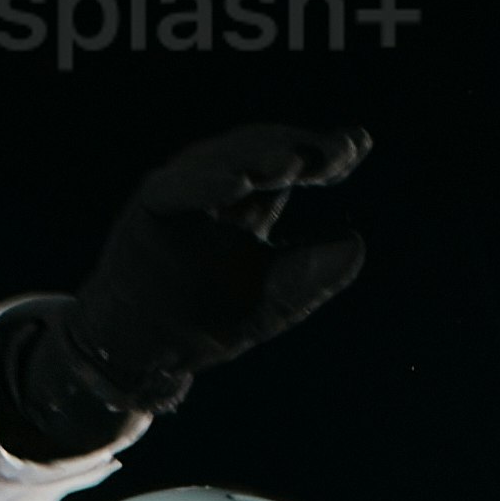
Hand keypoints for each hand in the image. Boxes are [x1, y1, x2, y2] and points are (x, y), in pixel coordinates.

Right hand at [0, 125, 371, 465]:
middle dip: (299, 148)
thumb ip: (309, 277)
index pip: (293, 165)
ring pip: (223, 158)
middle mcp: (218, 187)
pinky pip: (177, 187)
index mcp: (251, 202)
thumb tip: (356, 244)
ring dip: (257, 156)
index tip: (358, 145)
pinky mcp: (150, 205)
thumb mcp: (270, 304)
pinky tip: (238, 184)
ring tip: (291, 162)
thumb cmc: (202, 324)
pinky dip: (204, 182)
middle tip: (333, 153)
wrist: (142, 355)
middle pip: (263, 150)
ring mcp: (182, 190)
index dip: (324, 154)